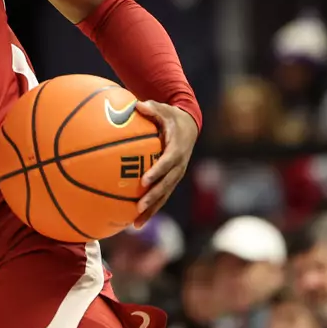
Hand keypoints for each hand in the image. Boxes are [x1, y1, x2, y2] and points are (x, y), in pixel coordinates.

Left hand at [134, 100, 197, 225]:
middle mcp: (178, 166)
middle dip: (153, 197)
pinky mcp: (172, 181)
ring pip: (164, 196)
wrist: (189, 127)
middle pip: (166, 185)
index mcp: (176, 150)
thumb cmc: (172, 117)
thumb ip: (151, 108)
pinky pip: (161, 197)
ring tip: (137, 223)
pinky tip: (136, 221)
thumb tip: (137, 104)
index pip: (167, 163)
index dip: (157, 172)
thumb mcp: (164, 109)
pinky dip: (151, 209)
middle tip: (138, 207)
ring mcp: (176, 176)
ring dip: (152, 210)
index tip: (144, 180)